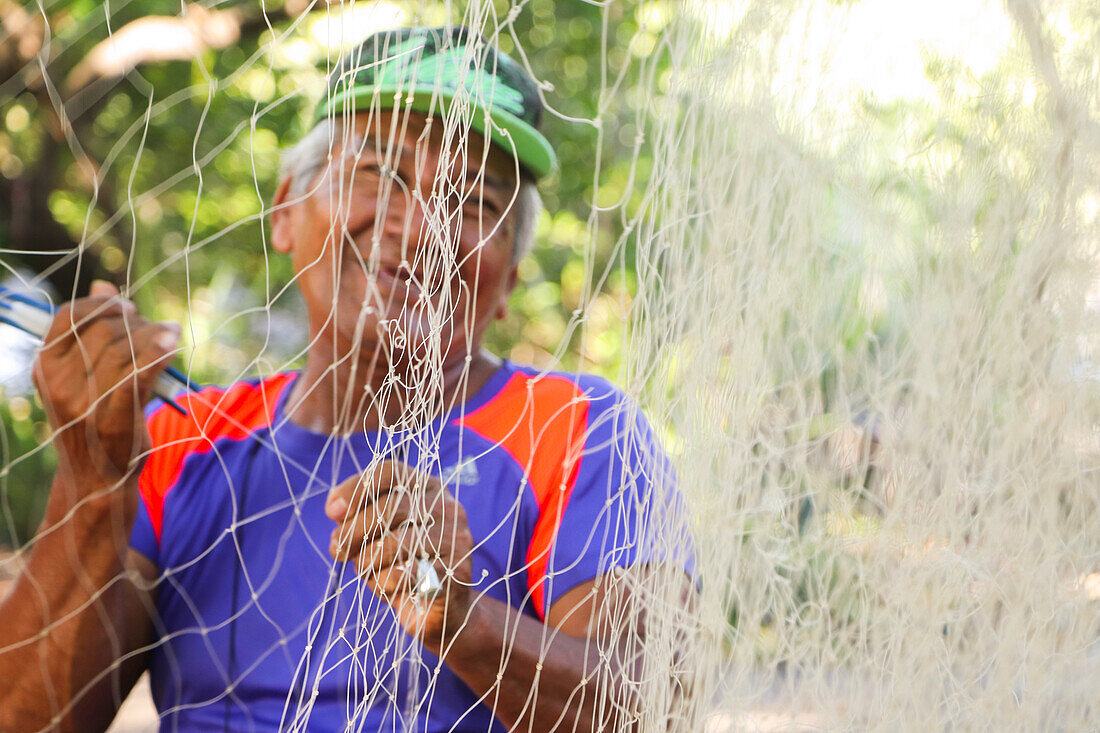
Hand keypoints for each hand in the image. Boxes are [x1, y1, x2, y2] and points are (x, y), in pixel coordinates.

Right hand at [32, 281, 180, 482]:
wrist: (96, 478)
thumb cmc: (93, 420)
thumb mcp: (80, 376)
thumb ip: (90, 332)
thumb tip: (102, 284)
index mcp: (45, 366)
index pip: (69, 316)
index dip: (101, 304)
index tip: (126, 305)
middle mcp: (59, 382)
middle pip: (105, 330)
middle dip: (136, 322)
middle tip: (155, 327)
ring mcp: (85, 401)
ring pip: (127, 348)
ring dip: (156, 335)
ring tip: (171, 334)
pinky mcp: (114, 416)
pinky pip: (141, 372)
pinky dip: (160, 353)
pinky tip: (173, 344)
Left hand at [326, 459, 474, 651]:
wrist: (438, 609)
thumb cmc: (400, 564)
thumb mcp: (374, 535)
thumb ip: (355, 516)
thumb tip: (335, 509)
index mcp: (427, 488)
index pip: (390, 472)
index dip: (356, 489)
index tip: (332, 512)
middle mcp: (447, 506)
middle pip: (390, 508)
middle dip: (353, 531)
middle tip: (336, 550)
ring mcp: (457, 537)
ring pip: (395, 544)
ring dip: (367, 562)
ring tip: (365, 572)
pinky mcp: (457, 571)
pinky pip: (406, 575)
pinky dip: (385, 584)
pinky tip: (387, 589)